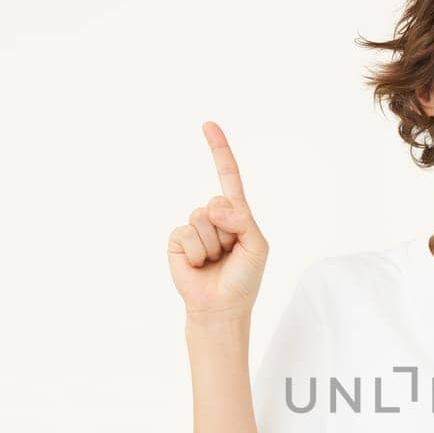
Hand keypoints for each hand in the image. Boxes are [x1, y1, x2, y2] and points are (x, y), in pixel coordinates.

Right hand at [167, 121, 270, 317]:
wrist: (221, 307)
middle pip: (218, 203)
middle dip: (228, 230)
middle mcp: (213, 217)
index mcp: (236, 214)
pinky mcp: (176, 241)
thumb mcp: (257, 246)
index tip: (208, 124)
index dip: (219, 150)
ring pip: (202, 218)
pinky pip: (186, 234)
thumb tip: (214, 205)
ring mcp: (194, 228)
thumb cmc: (243, 279)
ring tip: (215, 261)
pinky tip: (199, 265)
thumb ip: (243, 219)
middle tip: (229, 253)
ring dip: (213, 245)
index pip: (228, 176)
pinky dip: (196, 253)